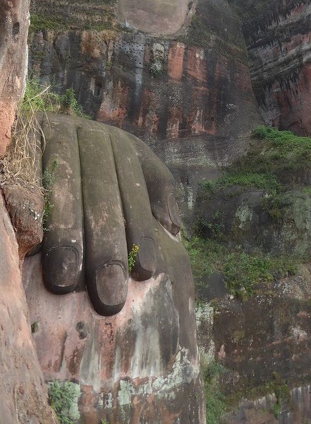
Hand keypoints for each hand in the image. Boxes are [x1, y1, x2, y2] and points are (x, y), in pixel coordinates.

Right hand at [39, 113, 181, 315]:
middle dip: (106, 245)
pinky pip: (27, 178)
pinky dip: (28, 207)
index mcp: (118, 144)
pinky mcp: (23, 140)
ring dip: (65, 235)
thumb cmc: (90, 165)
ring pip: (63, 188)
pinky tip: (31, 242)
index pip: (133, 191)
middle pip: (100, 194)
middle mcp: (87, 135)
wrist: (37, 129)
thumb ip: (155, 191)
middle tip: (110, 295)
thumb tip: (174, 227)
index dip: (140, 230)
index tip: (146, 272)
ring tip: (66, 282)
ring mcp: (53, 134)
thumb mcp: (130, 168)